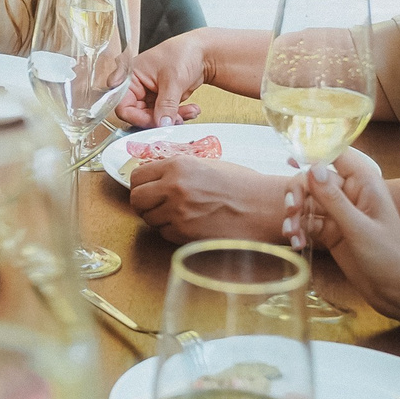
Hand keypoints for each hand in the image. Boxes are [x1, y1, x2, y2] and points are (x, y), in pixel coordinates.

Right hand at [116, 33, 206, 127]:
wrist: (202, 54)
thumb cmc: (182, 54)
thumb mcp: (173, 80)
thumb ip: (166, 105)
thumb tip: (162, 124)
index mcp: (129, 77)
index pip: (123, 105)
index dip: (138, 117)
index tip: (156, 122)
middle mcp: (136, 87)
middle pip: (138, 115)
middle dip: (159, 119)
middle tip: (176, 119)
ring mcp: (148, 95)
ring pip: (153, 118)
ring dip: (172, 119)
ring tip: (189, 111)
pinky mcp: (160, 101)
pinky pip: (165, 116)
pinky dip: (179, 116)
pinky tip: (191, 109)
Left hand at [127, 159, 287, 242]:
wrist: (263, 206)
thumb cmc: (240, 184)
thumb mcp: (206, 164)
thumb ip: (177, 170)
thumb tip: (154, 177)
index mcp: (177, 165)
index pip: (137, 176)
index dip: (141, 184)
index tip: (147, 188)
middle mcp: (173, 187)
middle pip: (136, 199)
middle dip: (144, 203)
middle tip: (156, 205)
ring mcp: (178, 212)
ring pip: (148, 219)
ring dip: (158, 218)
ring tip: (179, 214)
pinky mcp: (185, 233)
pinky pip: (164, 234)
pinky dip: (173, 231)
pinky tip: (190, 224)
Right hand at [294, 151, 399, 317]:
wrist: (399, 293)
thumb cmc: (390, 258)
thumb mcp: (359, 229)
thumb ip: (334, 199)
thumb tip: (312, 168)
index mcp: (365, 183)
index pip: (337, 153)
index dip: (314, 151)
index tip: (290, 159)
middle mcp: (351, 193)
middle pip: (314, 178)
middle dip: (299, 192)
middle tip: (291, 211)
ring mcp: (340, 213)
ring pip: (307, 201)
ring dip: (295, 215)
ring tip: (292, 234)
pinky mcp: (331, 232)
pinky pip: (308, 223)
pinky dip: (299, 231)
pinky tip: (298, 244)